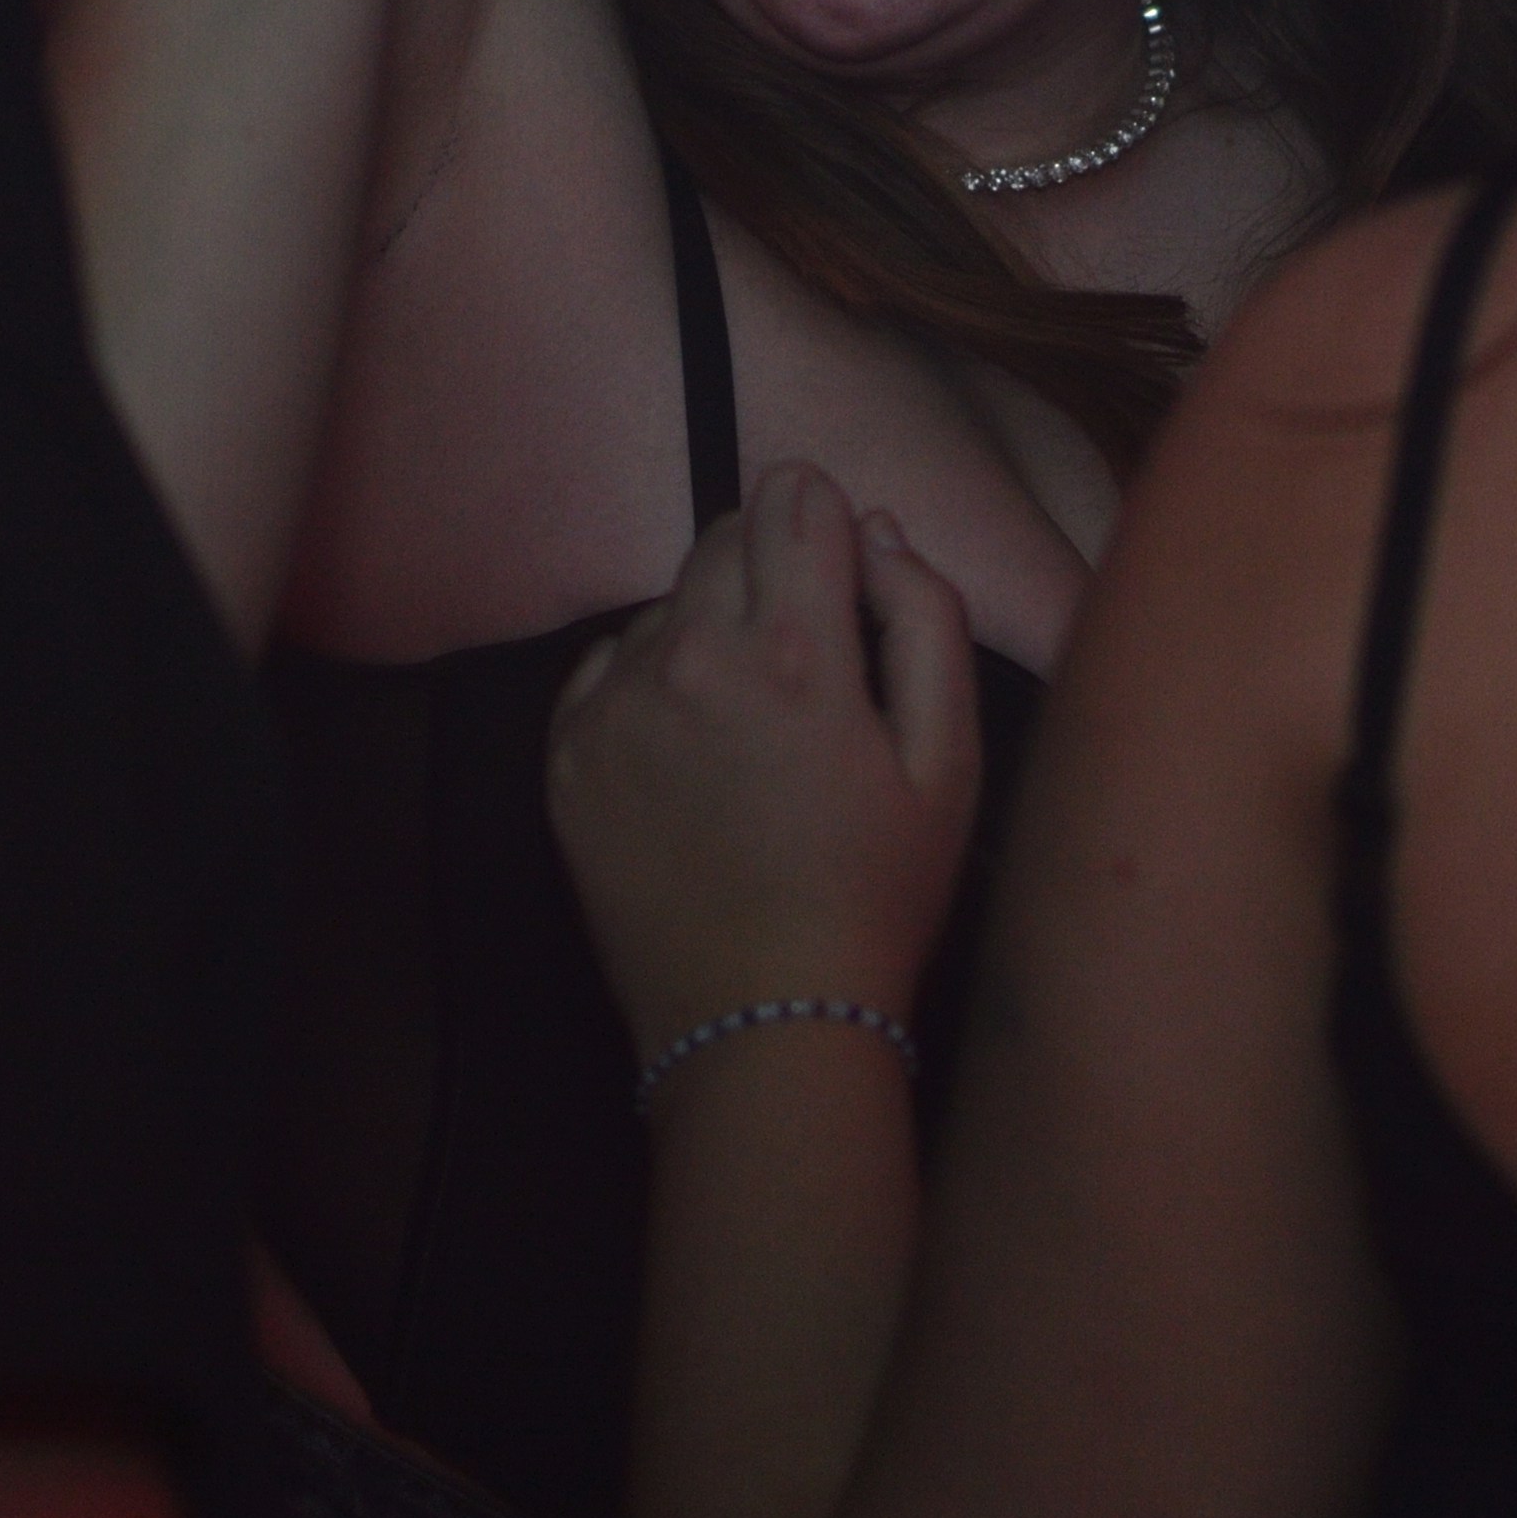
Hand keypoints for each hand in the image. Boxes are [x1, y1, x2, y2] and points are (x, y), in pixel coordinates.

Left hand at [550, 466, 985, 1063]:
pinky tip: (693, 759)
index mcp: (791, 651)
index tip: (842, 585)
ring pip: (665, 602)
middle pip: (724, 535)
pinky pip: (608, 665)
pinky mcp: (566, 754)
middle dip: (770, 568)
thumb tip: (874, 528)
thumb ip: (925, 616)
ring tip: (749, 731)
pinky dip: (650, 683)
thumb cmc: (874, 894)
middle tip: (805, 665)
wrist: (761, 1022)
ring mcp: (614, 707)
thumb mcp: (950, 760)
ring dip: (708, 630)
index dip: (828, 525)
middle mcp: (687, 658)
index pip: (794, 495)